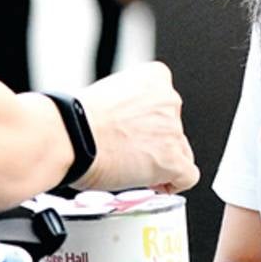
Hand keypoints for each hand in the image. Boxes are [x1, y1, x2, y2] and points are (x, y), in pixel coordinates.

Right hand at [74, 62, 198, 192]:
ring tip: (133, 169)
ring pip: (181, 152)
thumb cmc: (77, 118)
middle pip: (173, 128)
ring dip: (161, 162)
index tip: (135, 132)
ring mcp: (173, 131)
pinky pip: (188, 176)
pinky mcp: (173, 160)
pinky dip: (173, 182)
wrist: (72, 135)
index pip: (165, 101)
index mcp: (154, 77)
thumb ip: (126, 105)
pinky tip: (154, 184)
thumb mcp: (105, 94)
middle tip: (129, 152)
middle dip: (155, 143)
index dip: (150, 122)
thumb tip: (125, 124)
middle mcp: (169, 101)